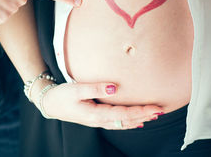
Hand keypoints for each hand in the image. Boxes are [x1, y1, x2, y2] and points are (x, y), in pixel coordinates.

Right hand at [36, 80, 163, 129]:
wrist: (49, 104)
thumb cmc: (62, 96)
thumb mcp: (77, 89)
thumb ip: (96, 88)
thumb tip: (115, 88)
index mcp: (96, 114)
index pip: (124, 114)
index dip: (141, 111)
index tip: (155, 107)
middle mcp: (99, 120)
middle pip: (127, 120)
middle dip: (144, 116)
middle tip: (161, 111)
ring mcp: (98, 121)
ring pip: (123, 123)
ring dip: (139, 119)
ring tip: (153, 116)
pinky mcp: (97, 118)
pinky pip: (117, 123)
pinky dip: (129, 122)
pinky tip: (137, 122)